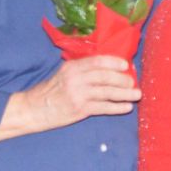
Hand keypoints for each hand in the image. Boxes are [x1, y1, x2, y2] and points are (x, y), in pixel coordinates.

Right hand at [3, 54, 139, 136]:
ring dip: (124, 94)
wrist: (33, 109)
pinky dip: (117, 107)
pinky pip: (103, 108)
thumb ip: (82, 70)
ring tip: (136, 95)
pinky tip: (127, 107)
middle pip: (105, 76)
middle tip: (133, 82)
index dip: (113, 62)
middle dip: (122, 79)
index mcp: (72, 67)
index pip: (97, 61)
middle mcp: (76, 79)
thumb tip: (107, 69)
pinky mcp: (80, 109)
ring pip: (107, 92)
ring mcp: (78, 94)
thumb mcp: (64, 74)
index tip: (125, 64)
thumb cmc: (51, 91)